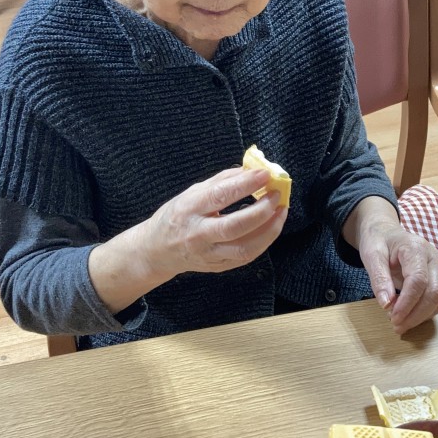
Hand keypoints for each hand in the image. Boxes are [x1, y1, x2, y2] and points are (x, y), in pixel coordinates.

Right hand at [142, 167, 287, 278]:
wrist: (157, 250)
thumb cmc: (176, 215)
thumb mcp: (191, 192)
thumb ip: (221, 181)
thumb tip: (250, 170)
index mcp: (189, 209)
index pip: (220, 196)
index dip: (245, 184)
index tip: (265, 174)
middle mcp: (198, 234)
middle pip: (234, 226)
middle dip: (261, 211)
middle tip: (276, 196)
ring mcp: (208, 254)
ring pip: (244, 249)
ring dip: (269, 230)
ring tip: (281, 212)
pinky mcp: (217, 267)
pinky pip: (245, 257)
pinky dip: (263, 242)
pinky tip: (270, 228)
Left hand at [358, 216, 437, 334]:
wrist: (384, 231)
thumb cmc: (377, 240)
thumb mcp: (371, 254)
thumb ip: (378, 277)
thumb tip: (386, 304)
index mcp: (416, 248)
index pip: (418, 280)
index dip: (407, 302)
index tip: (393, 317)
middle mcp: (432, 258)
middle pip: (433, 293)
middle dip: (416, 314)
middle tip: (396, 326)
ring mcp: (436, 268)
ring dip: (421, 316)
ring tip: (399, 324)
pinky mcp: (436, 278)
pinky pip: (436, 300)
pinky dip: (424, 312)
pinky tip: (407, 317)